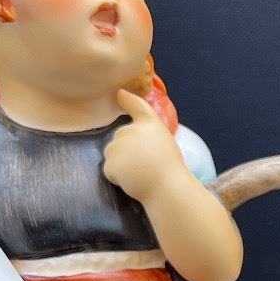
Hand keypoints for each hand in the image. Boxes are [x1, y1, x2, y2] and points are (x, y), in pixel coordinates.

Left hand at [102, 88, 185, 204]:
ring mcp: (117, 145)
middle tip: (145, 164)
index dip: (127, 99)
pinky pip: (110, 169)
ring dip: (122, 164)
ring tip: (140, 173)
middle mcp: (130, 130)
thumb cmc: (170, 167)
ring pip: (113, 154)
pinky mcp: (110, 162)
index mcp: (149, 124)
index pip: (137, 106)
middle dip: (127, 151)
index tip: (120, 94)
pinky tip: (132, 180)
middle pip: (121, 138)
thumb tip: (131, 135)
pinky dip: (118, 177)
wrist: (166, 186)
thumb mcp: (164, 142)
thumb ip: (148, 134)